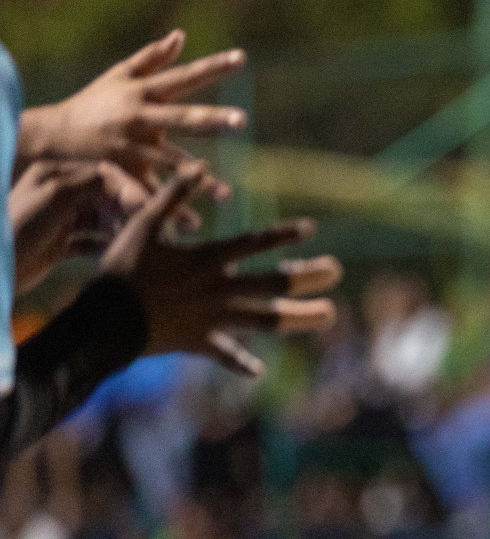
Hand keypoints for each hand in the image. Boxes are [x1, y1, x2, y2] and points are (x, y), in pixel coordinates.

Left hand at [9, 160, 217, 293]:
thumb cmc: (19, 228)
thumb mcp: (55, 196)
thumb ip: (91, 182)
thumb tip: (125, 177)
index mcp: (56, 174)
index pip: (105, 174)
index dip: (132, 189)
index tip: (152, 207)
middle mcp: (60, 193)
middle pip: (109, 198)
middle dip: (134, 212)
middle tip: (161, 228)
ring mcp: (60, 219)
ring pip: (105, 221)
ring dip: (126, 231)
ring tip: (150, 244)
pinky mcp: (60, 244)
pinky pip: (94, 242)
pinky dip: (110, 247)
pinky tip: (124, 256)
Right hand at [17, 30, 245, 189]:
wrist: (54, 133)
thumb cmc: (94, 101)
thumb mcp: (119, 76)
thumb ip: (152, 58)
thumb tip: (181, 36)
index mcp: (144, 92)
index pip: (184, 76)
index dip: (212, 66)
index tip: (242, 57)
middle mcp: (140, 117)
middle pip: (181, 117)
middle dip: (211, 118)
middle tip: (242, 119)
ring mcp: (131, 146)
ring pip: (170, 162)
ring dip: (198, 178)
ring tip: (226, 194)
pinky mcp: (123, 171)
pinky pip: (150, 192)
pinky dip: (170, 208)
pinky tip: (194, 224)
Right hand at [99, 160, 341, 376]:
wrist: (104, 320)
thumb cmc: (123, 267)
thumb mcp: (145, 223)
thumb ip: (173, 195)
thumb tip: (198, 166)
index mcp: (209, 260)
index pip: (254, 244)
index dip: (283, 236)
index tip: (311, 230)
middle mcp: (220, 290)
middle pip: (273, 283)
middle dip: (308, 276)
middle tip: (337, 269)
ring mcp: (214, 319)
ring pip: (266, 320)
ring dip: (300, 318)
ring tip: (330, 315)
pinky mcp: (200, 342)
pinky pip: (225, 354)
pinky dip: (240, 363)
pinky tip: (259, 371)